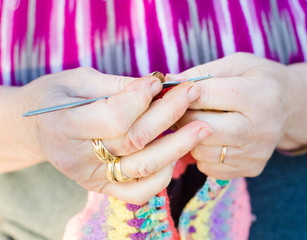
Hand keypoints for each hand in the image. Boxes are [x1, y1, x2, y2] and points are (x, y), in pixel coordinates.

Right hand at [15, 67, 211, 203]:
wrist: (37, 127)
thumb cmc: (57, 97)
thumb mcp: (79, 80)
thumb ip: (117, 86)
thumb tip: (158, 86)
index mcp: (63, 125)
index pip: (114, 117)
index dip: (141, 97)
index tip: (158, 81)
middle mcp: (77, 158)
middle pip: (135, 140)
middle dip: (170, 114)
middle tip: (193, 93)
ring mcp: (91, 177)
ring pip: (143, 168)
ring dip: (178, 146)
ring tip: (203, 127)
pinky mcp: (103, 187)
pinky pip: (140, 191)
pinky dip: (163, 175)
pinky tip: (177, 154)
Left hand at [174, 53, 306, 178]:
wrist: (290, 106)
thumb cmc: (258, 79)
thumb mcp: (237, 64)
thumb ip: (203, 72)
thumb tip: (169, 81)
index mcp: (260, 94)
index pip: (208, 95)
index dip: (185, 92)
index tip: (175, 91)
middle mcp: (262, 127)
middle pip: (204, 127)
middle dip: (184, 117)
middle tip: (180, 109)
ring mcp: (258, 152)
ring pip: (202, 151)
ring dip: (190, 137)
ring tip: (196, 123)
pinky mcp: (252, 168)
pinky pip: (209, 167)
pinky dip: (202, 154)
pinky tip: (211, 139)